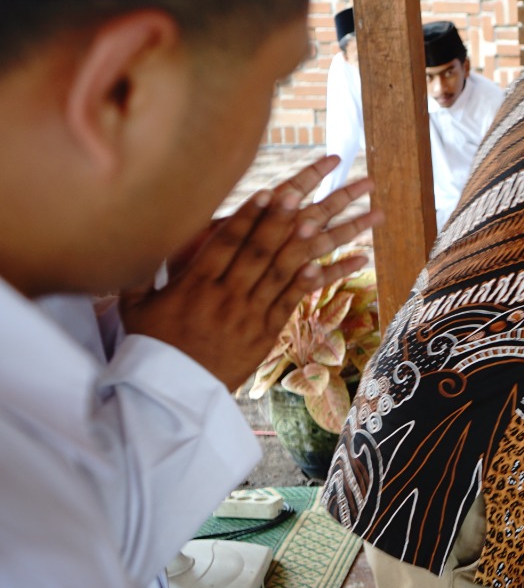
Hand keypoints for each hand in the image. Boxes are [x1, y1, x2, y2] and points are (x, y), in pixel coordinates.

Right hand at [120, 156, 383, 389]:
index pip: (224, 244)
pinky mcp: (264, 334)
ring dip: (298, 245)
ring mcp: (247, 316)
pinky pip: (288, 304)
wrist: (172, 395)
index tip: (265, 192)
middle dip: (276, 221)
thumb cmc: (152, 347)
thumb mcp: (136, 306)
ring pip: (277, 274)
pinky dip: (306, 284)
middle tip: (297, 193)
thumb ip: (142, 271)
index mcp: (193, 286)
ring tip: (316, 220)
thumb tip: (139, 239)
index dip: (246, 216)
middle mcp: (224, 297)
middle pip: (255, 252)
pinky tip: (323, 264)